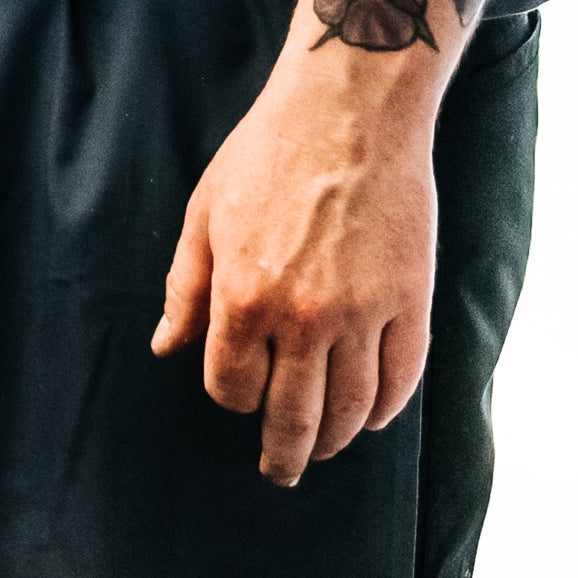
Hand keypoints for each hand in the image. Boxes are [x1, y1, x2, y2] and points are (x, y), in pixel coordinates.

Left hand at [150, 45, 441, 486]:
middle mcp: (304, 316)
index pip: (232, 386)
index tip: (238, 393)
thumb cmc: (269, 149)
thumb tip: (166, 347)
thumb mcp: (205, 211)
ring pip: (350, 408)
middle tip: (281, 472)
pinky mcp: (411, 299)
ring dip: (335, 440)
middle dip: (283, 455)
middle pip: (293, 417)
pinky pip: (402, 378)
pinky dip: (386, 409)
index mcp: (244, 296)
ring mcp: (364, 311)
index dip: (232, 398)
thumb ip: (186, 287)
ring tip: (326, 449)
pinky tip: (372, 417)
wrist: (352, 105)